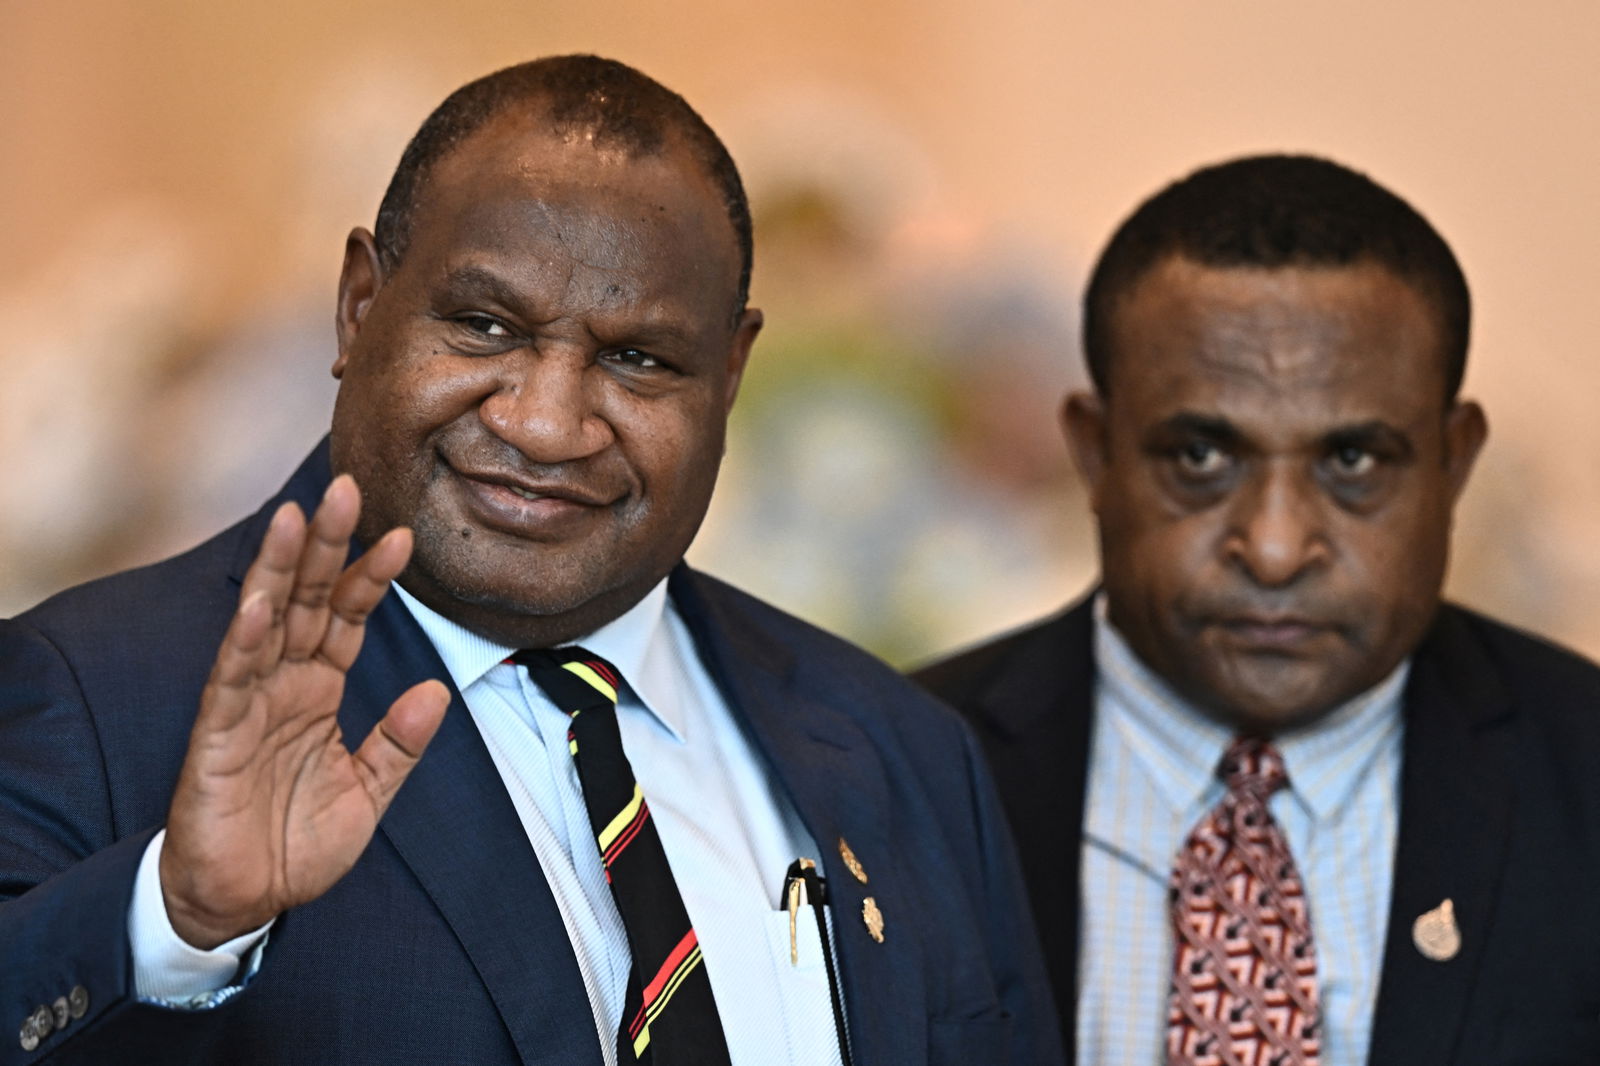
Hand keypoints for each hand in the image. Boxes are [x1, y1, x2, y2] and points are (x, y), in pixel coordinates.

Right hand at [160, 474, 449, 948]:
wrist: (242, 902)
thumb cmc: (295, 845)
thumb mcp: (368, 792)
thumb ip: (400, 743)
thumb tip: (437, 692)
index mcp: (319, 689)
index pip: (347, 617)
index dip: (371, 577)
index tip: (405, 535)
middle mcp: (283, 684)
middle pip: (307, 599)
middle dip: (325, 545)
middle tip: (346, 487)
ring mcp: (247, 704)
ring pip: (266, 621)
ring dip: (280, 570)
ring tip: (295, 517)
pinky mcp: (216, 737)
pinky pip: (231, 681)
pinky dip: (245, 642)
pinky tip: (260, 605)